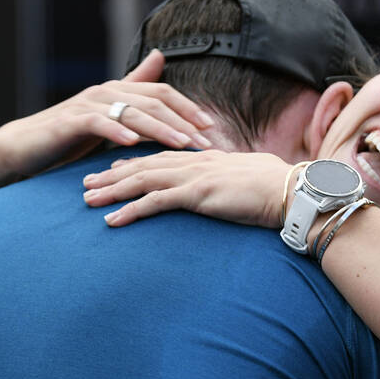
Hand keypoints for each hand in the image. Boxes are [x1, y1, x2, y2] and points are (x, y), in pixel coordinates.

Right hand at [0, 50, 214, 178]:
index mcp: (119, 92)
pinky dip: (117, 132)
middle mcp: (106, 92)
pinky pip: (99, 124)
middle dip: (183, 121)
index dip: (189, 108)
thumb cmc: (69, 136)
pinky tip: (134, 144)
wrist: (24, 147)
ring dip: (159, 128)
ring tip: (181, 144)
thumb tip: (159, 62)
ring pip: (132, 112)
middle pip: (153, 102)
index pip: (163, 94)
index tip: (212, 127)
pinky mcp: (70, 121)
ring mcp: (88, 105)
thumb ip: (134, 98)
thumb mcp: (108, 120)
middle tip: (206, 141)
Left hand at [81, 149, 291, 228]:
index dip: (134, 163)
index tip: (112, 169)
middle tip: (85, 183)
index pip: (162, 158)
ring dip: (112, 190)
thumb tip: (227, 187)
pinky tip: (112, 220)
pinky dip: (131, 210)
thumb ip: (230, 181)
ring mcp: (194, 177)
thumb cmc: (278, 190)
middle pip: (143, 165)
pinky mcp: (197, 194)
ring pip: (142, 180)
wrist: (294, 192)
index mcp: (206, 159)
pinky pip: (155, 202)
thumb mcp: (248, 180)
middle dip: (112, 174)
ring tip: (87, 200)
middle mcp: (195, 162)